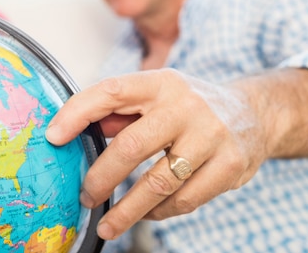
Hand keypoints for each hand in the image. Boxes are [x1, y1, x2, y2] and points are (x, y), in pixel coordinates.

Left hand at [45, 68, 269, 240]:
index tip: (53, 137)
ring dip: (127, 210)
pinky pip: (184, 199)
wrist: (255, 113)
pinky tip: (147, 213)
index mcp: (162, 82)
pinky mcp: (230, 166)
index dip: (78, 112)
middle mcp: (187, 105)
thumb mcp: (158, 94)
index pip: (112, 91)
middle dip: (101, 178)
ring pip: (159, 182)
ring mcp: (211, 136)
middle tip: (86, 196)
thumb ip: (120, 111)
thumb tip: (75, 131)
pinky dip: (159, 211)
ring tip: (108, 224)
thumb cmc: (190, 106)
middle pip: (132, 146)